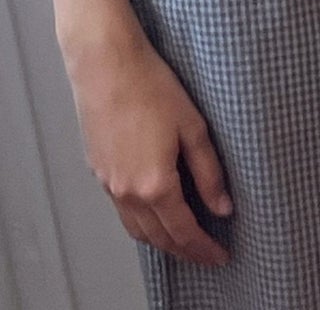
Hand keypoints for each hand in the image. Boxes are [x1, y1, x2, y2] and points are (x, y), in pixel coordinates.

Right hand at [64, 27, 233, 268]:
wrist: (105, 62)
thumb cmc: (150, 85)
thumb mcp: (192, 127)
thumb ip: (209, 172)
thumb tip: (222, 208)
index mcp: (156, 185)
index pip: (185, 233)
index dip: (204, 249)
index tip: (220, 257)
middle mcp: (128, 193)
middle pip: (159, 239)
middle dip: (184, 251)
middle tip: (205, 253)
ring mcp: (109, 184)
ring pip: (137, 230)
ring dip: (161, 241)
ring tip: (182, 238)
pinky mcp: (98, 170)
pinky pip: (122, 210)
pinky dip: (141, 221)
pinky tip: (153, 210)